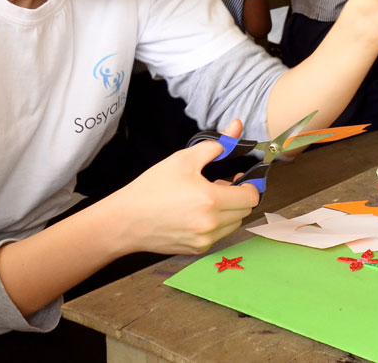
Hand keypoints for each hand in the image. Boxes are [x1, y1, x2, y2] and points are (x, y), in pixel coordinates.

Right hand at [108, 119, 259, 254]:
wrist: (126, 220)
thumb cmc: (152, 188)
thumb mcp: (183, 159)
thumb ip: (215, 145)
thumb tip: (236, 128)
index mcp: (211, 200)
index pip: (251, 196)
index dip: (248, 184)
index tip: (237, 177)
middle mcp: (211, 224)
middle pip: (245, 210)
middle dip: (237, 196)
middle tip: (218, 185)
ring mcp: (205, 240)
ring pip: (234, 224)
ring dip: (228, 211)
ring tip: (206, 199)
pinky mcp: (197, 249)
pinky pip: (219, 235)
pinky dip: (215, 223)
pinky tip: (196, 212)